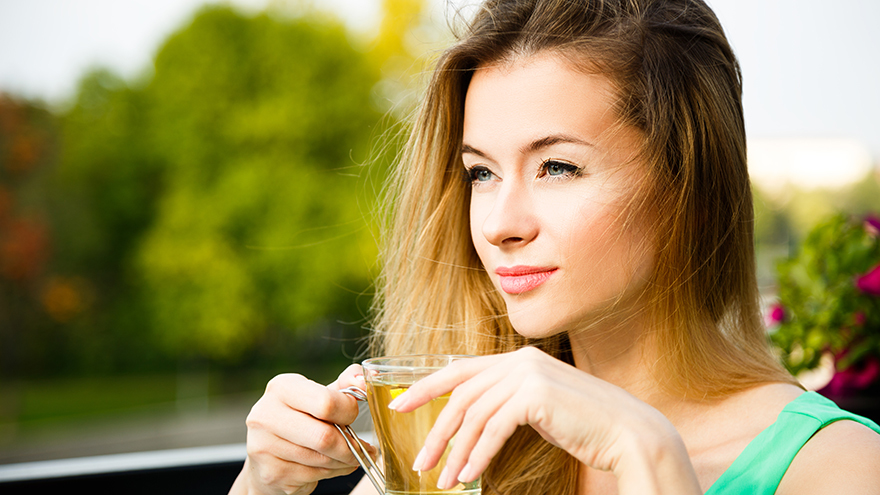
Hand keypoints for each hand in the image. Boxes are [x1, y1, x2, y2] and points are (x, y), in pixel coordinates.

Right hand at [230, 365, 375, 494]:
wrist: (269, 451)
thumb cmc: (302, 417)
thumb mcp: (321, 394)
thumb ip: (346, 383)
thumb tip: (364, 379)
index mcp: (282, 388)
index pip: (326, 403)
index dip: (348, 411)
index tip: (353, 414)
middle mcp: (266, 415)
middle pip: (324, 438)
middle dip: (351, 445)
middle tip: (362, 446)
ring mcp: (264, 447)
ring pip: (322, 460)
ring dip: (345, 461)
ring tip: (349, 456)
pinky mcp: (271, 473)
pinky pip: (315, 476)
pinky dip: (332, 472)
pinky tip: (331, 465)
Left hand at [388, 347, 698, 493]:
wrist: (629, 432)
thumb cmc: (585, 425)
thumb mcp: (539, 407)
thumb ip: (507, 404)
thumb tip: (470, 422)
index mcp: (518, 359)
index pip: (459, 369)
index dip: (425, 387)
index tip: (399, 405)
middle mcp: (520, 361)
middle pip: (461, 395)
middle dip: (436, 431)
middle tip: (420, 460)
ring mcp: (528, 375)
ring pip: (473, 415)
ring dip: (455, 451)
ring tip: (444, 479)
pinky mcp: (536, 395)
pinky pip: (493, 429)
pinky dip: (477, 455)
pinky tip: (468, 475)